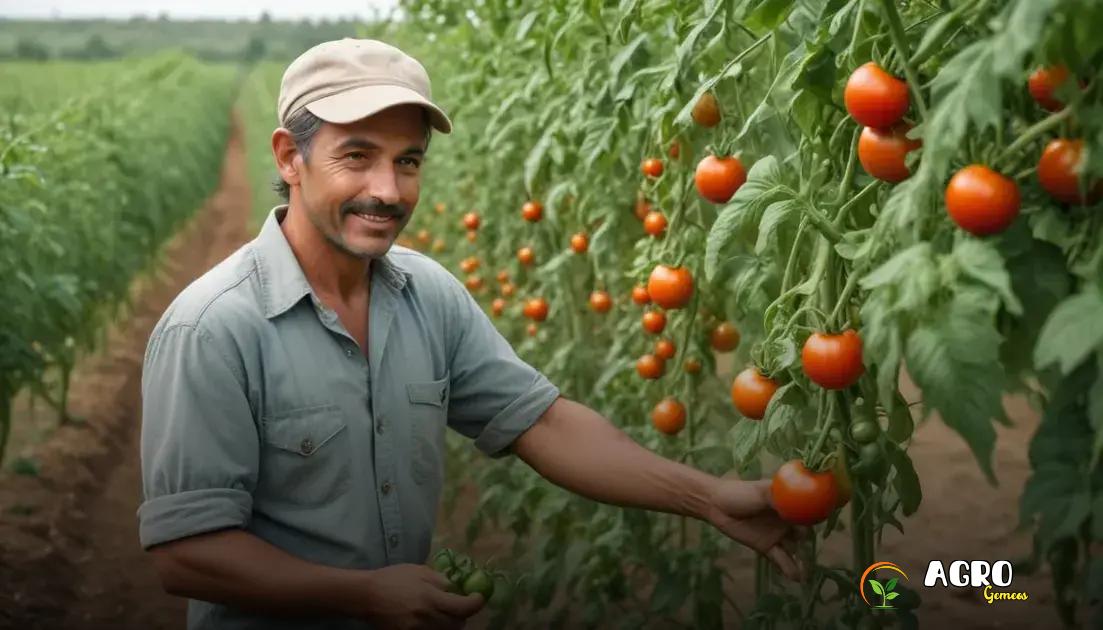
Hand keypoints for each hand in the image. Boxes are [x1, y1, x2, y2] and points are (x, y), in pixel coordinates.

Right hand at [354, 563, 485, 629]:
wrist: (367, 595)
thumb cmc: (393, 578)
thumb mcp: (419, 571)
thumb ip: (441, 580)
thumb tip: (457, 587)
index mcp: (430, 597)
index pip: (463, 607)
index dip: (476, 603)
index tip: (478, 597)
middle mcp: (426, 616)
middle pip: (457, 624)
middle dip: (463, 615)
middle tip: (460, 606)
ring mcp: (417, 629)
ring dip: (451, 624)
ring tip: (445, 613)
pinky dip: (436, 629)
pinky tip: (432, 620)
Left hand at [703, 477, 808, 581]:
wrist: (716, 505)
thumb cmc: (740, 493)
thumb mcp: (760, 492)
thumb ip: (776, 498)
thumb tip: (793, 501)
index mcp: (787, 502)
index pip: (806, 510)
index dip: (813, 516)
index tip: (818, 523)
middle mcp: (786, 519)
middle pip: (803, 531)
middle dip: (808, 540)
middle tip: (810, 548)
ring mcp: (777, 535)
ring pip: (794, 548)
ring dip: (801, 559)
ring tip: (807, 571)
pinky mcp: (766, 547)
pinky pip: (781, 559)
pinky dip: (789, 568)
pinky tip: (796, 577)